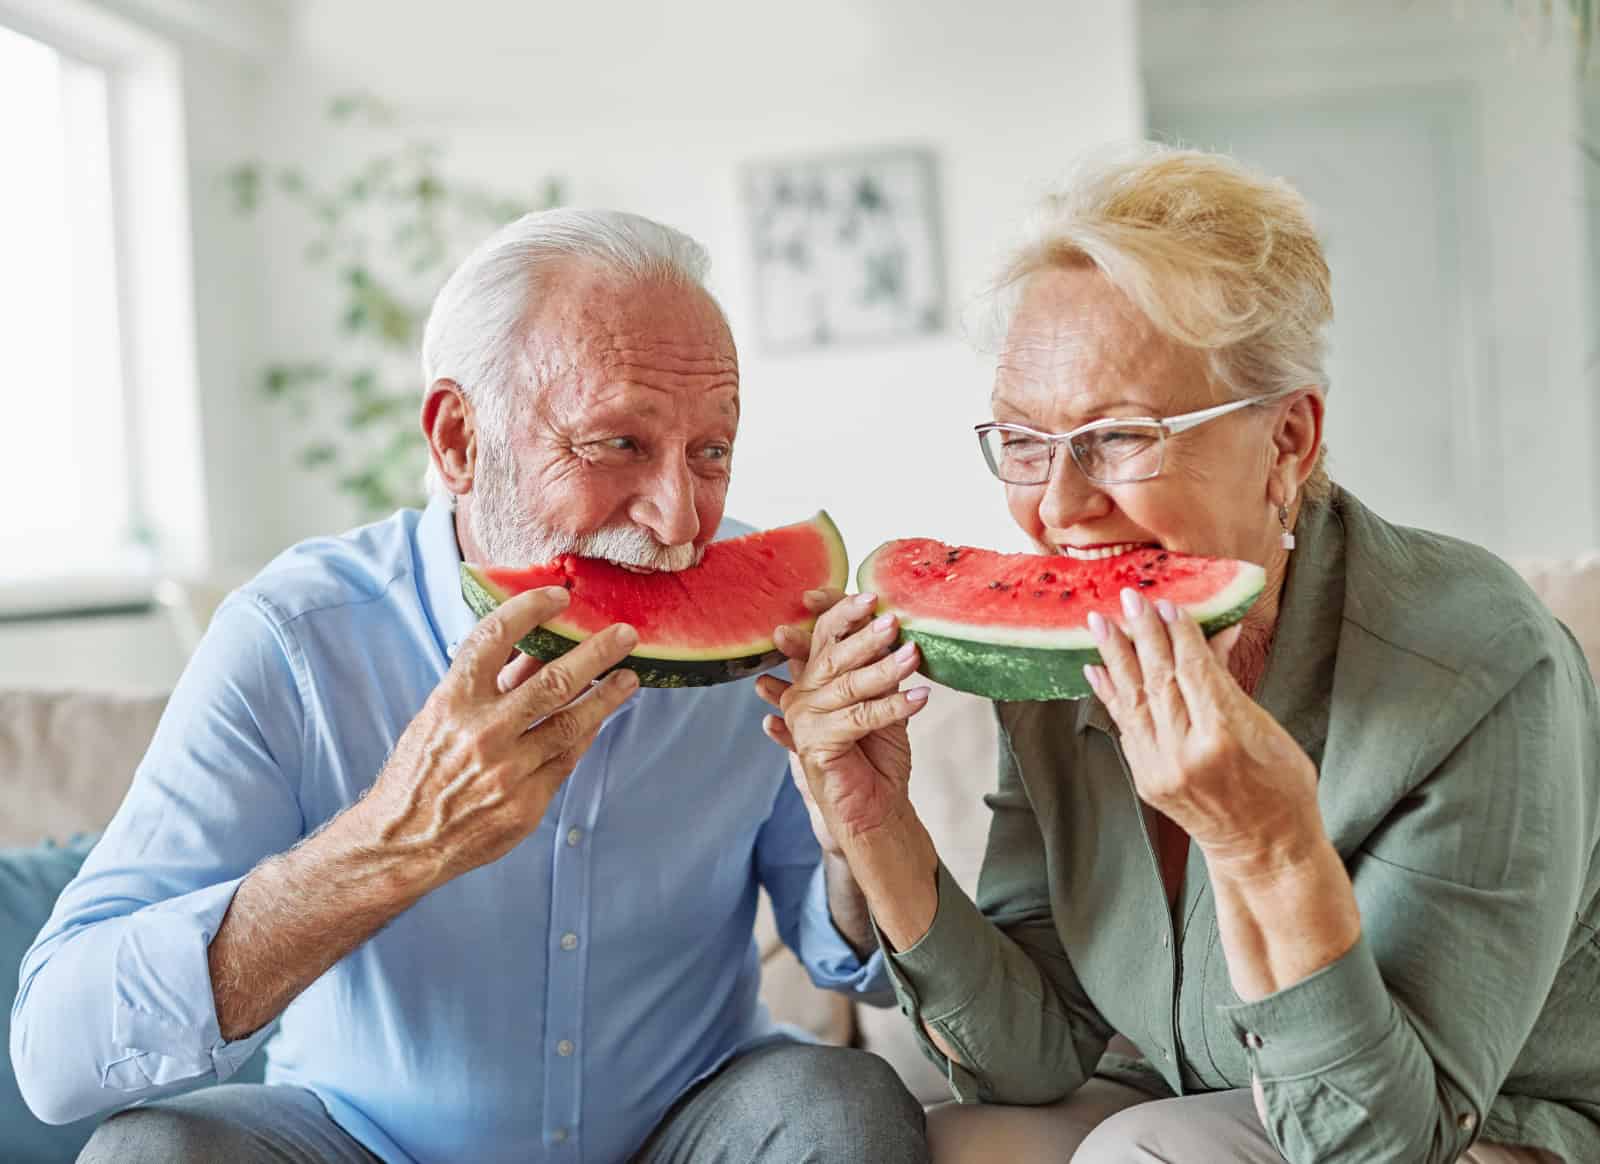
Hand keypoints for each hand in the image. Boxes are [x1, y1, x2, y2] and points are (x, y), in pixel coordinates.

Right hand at [356, 586, 640, 892]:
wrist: (403, 841)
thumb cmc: (421, 772)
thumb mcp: (440, 717)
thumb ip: (488, 685)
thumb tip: (536, 646)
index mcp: (452, 702)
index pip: (494, 638)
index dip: (529, 610)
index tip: (559, 595)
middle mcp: (482, 733)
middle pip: (553, 681)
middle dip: (596, 653)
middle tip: (625, 634)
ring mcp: (508, 771)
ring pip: (572, 722)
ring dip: (607, 696)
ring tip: (629, 677)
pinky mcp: (525, 804)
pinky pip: (567, 759)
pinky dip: (586, 733)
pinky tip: (600, 717)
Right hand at [755, 589, 928, 848]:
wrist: (872, 808)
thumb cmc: (875, 754)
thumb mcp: (879, 701)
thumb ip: (877, 668)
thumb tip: (895, 626)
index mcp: (813, 679)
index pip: (823, 634)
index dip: (843, 612)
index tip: (871, 595)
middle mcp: (803, 696)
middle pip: (832, 655)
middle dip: (865, 637)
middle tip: (893, 620)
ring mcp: (805, 721)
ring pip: (849, 686)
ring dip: (885, 670)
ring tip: (914, 655)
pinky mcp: (816, 745)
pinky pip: (860, 717)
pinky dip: (893, 707)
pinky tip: (920, 697)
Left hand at [1084, 587, 1323, 872]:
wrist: (1264, 849)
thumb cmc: (1282, 787)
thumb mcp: (1267, 729)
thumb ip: (1231, 683)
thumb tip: (1217, 632)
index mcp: (1224, 737)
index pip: (1194, 672)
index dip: (1180, 635)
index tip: (1168, 604)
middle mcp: (1185, 753)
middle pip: (1159, 680)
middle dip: (1142, 634)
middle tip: (1128, 598)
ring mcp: (1160, 769)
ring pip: (1134, 700)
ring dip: (1115, 657)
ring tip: (1098, 622)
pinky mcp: (1146, 779)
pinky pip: (1125, 727)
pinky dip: (1112, 695)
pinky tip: (1097, 669)